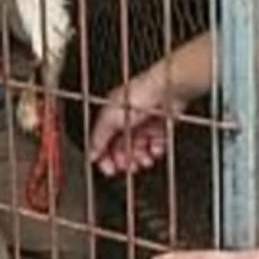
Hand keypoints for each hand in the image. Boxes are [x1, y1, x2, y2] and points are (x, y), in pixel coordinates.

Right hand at [86, 62, 191, 176]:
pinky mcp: (160, 123)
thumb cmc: (140, 94)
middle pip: (122, 146)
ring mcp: (144, 121)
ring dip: (141, 157)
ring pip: (140, 147)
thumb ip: (99, 138)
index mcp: (111, 115)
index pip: (103, 141)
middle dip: (125, 159)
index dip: (105, 157)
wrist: (166, 88)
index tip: (109, 170)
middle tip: (129, 167)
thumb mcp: (110, 118)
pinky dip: (156, 148)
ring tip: (144, 160)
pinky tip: (155, 149)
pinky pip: (156, 143)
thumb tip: (91, 153)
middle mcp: (127, 118)